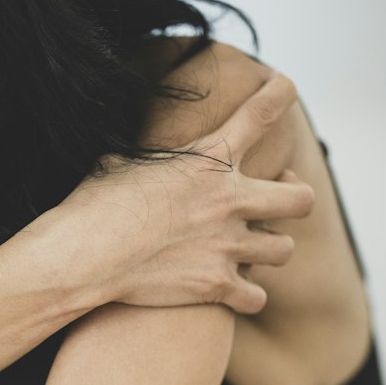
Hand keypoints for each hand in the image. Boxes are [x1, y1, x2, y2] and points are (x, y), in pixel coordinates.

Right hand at [49, 72, 315, 313]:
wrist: (84, 257)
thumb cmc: (93, 207)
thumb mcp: (120, 164)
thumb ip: (149, 159)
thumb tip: (130, 155)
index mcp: (208, 159)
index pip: (261, 113)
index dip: (281, 94)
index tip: (286, 87)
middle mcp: (229, 200)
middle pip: (301, 198)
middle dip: (294, 199)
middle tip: (277, 203)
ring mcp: (227, 246)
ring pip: (284, 250)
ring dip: (270, 251)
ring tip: (252, 252)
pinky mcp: (217, 286)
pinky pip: (257, 297)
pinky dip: (246, 297)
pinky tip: (234, 294)